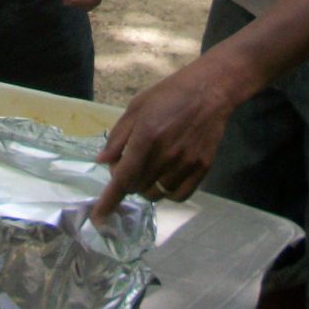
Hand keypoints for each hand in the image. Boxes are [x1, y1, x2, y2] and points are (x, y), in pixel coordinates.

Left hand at [92, 56, 239, 220]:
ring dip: (147, 187)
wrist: (209, 90)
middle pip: (137, 188)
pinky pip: (179, 196)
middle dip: (127, 181)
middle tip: (131, 164)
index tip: (99, 218)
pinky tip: (166, 176)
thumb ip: (118, 137)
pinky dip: (167, 192)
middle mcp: (165, 155)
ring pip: (156, 194)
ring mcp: (186, 164)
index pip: (122, 179)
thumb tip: (102, 162)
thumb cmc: (169, 95)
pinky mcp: (202, 168)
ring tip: (150, 169)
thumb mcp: (136, 107)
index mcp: (146, 137)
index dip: (109, 201)